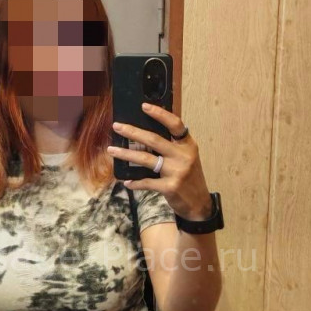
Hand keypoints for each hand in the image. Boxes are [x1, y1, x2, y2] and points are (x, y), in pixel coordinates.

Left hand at [108, 103, 214, 220]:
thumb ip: (172, 147)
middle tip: (117, 126)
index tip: (144, 106)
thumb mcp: (187, 158)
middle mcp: (183, 156)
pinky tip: (127, 182)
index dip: (160, 114)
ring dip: (126, 154)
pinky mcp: (170, 187)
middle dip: (132, 132)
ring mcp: (177, 171)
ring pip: (146, 159)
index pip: (175, 124)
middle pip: (154, 140)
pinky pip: (147, 182)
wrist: (199, 204)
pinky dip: (135, 182)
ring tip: (112, 150)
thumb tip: (145, 135)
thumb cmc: (189, 178)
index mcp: (188, 145)